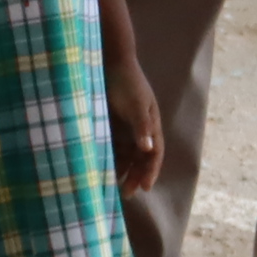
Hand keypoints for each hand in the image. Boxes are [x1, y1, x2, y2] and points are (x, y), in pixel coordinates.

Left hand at [106, 54, 165, 192]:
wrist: (109, 62)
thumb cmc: (127, 82)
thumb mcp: (136, 103)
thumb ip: (142, 125)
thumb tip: (148, 149)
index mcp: (151, 125)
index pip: (154, 153)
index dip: (151, 171)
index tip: (145, 187)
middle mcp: (140, 130)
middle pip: (141, 159)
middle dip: (136, 176)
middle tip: (127, 194)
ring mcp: (125, 128)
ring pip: (126, 156)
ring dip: (123, 171)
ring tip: (114, 188)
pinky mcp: (111, 126)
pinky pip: (113, 148)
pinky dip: (110, 160)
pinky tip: (102, 170)